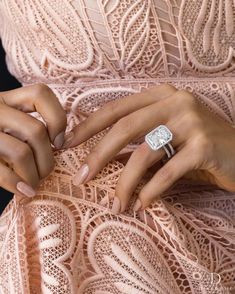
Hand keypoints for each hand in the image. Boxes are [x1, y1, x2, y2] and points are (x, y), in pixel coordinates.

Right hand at [0, 84, 66, 196]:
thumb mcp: (8, 125)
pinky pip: (3, 172)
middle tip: (44, 173)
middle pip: (36, 131)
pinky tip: (24, 192)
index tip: (59, 142)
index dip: (58, 119)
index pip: (41, 94)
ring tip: (32, 185)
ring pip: (22, 152)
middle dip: (47, 160)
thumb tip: (64, 142)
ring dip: (34, 175)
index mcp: (6, 100)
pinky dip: (18, 185)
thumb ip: (30, 127)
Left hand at [64, 84, 234, 212]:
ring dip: (125, 183)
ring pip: (144, 154)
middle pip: (124, 129)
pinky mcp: (204, 146)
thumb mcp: (167, 139)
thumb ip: (139, 143)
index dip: (89, 126)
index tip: (68, 143)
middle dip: (98, 156)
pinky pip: (167, 172)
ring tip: (116, 203)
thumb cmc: (199, 146)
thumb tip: (104, 159)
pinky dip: (150, 191)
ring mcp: (191, 122)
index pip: (116, 109)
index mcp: (161, 96)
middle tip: (81, 178)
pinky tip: (142, 205)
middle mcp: (175, 102)